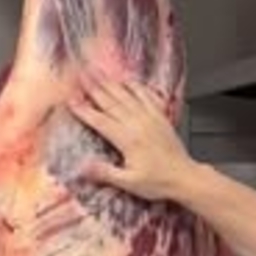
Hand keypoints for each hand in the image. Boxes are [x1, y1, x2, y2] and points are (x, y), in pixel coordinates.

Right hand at [68, 70, 194, 201]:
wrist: (185, 177)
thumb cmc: (158, 182)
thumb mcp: (129, 183)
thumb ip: (105, 173)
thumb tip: (82, 168)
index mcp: (128, 140)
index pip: (100, 121)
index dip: (84, 110)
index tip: (70, 99)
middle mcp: (138, 124)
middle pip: (111, 102)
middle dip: (94, 88)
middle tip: (81, 75)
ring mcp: (150, 118)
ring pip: (126, 96)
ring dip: (110, 83)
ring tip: (98, 72)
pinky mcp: (160, 117)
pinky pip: (147, 96)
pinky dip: (136, 86)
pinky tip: (128, 80)